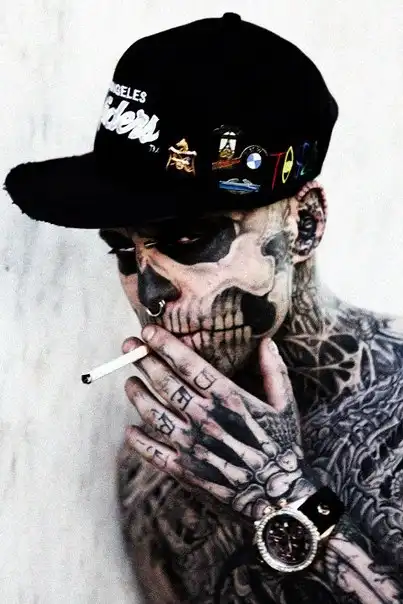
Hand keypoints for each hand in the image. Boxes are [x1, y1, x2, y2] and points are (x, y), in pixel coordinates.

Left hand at [123, 325, 313, 519]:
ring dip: (137, 394)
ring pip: (153, 413)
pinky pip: (153, 452)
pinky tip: (130, 429)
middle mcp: (203, 417)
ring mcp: (190, 445)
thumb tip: (265, 341)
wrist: (278, 496)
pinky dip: (138, 440)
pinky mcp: (184, 471)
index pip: (187, 363)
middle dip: (143, 360)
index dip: (164, 344)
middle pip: (164, 382)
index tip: (148, 331)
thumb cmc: (282, 446)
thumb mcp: (285, 404)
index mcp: (226, 397)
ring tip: (129, 382)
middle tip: (128, 347)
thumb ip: (273, 370)